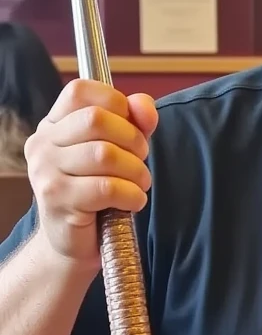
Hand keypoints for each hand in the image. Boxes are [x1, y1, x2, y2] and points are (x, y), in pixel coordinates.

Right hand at [24, 80, 157, 266]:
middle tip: (140, 159)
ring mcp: (45, 171)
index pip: (80, 91)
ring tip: (139, 184)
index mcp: (53, 124)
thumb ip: (134, 121)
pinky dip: (131, 194)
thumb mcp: (118, 148)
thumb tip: (145, 106)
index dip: (115, 102)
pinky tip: (133, 201)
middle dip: (132, 139)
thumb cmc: (97, 191)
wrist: (74, 243)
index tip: (132, 126)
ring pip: (105, 154)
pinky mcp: (57, 199)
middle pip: (96, 120)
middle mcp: (42, 144)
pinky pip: (107, 187)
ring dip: (136, 170)